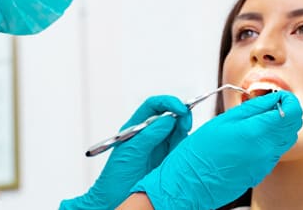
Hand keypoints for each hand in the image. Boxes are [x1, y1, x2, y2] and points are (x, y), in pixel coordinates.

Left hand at [60, 95, 191, 209]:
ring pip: (178, 131)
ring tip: (186, 134)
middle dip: (181, 115)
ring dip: (185, 129)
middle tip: (187, 122)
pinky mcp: (169, 160)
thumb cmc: (115, 178)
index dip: (167, 102)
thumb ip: (148, 135)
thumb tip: (167, 119)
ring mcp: (160, 148)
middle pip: (169, 116)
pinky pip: (182, 148)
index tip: (180, 107)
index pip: (153, 107)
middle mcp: (149, 135)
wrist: (114, 200)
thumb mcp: (130, 153)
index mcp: (136, 128)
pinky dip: (188, 145)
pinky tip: (187, 149)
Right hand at [131, 90, 302, 209]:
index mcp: (257, 132)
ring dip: (277, 127)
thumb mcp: (224, 120)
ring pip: (286, 140)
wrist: (191, 183)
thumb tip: (273, 98)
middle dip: (284, 112)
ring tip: (256, 122)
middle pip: (293, 126)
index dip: (288, 100)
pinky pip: (274, 153)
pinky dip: (269, 142)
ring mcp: (265, 164)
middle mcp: (266, 150)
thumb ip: (253, 108)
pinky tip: (250, 139)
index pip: (292, 112)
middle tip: (267, 106)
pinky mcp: (261, 173)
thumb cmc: (200, 152)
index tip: (278, 96)